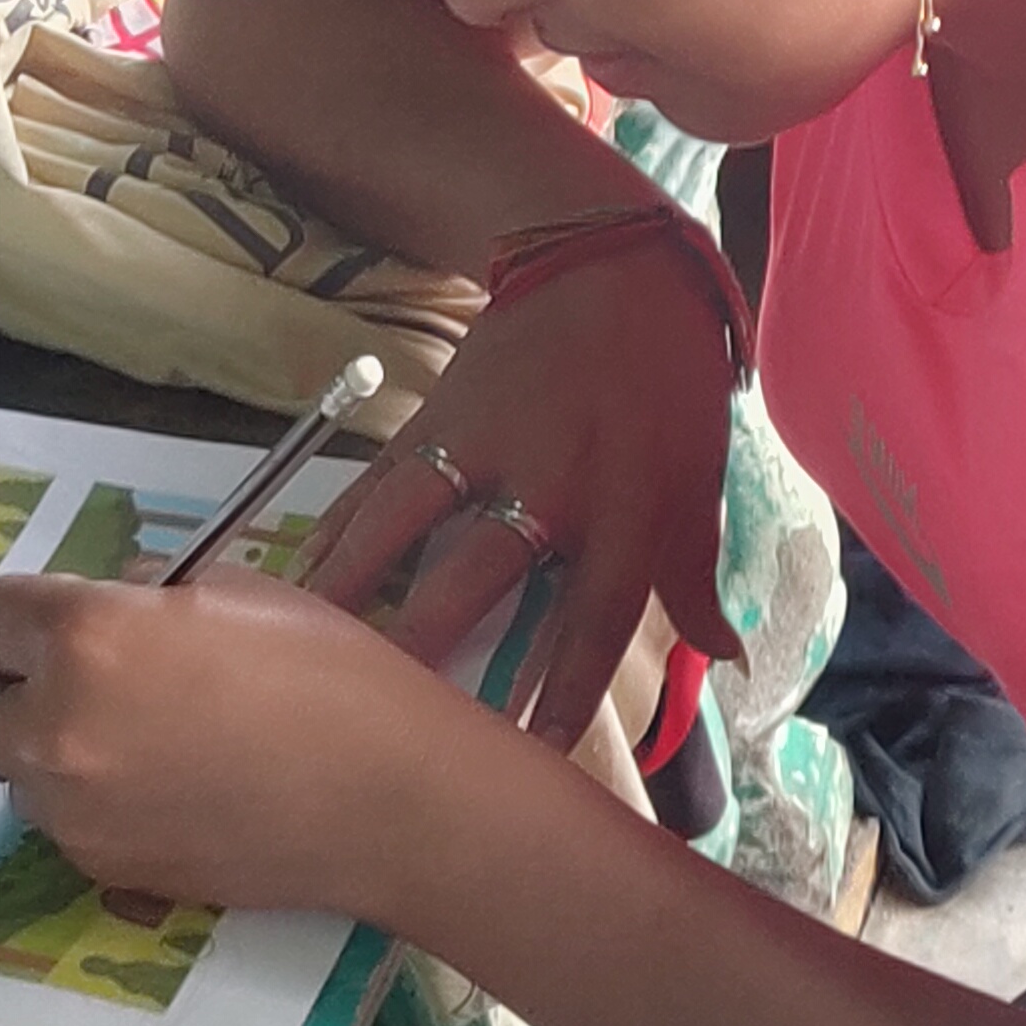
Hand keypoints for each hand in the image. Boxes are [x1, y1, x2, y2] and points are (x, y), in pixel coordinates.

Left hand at [0, 567, 534, 927]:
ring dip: (54, 758)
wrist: (393, 799)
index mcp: (83, 638)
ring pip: (14, 776)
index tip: (52, 628)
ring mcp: (71, 812)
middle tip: (70, 695)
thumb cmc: (331, 674)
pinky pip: (69, 825)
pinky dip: (100, 807)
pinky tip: (182, 795)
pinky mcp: (104, 870)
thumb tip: (104, 611)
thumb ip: (140, 603)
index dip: (17, 618)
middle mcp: (52, 729)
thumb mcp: (235, 593)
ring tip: (152, 750)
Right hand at [294, 243, 738, 750]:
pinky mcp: (434, 415)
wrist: (610, 267)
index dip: (566, 692)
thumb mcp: (698, 480)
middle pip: (480, 571)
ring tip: (306, 651)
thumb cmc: (667, 390)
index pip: (596, 617)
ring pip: (405, 519)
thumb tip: (730, 664)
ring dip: (354, 586)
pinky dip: (336, 533)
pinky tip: (295, 585)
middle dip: (433, 644)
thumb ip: (697, 578)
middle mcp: (552, 478)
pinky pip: (376, 483)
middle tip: (388, 715)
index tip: (531, 758)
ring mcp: (483, 441)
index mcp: (629, 505)